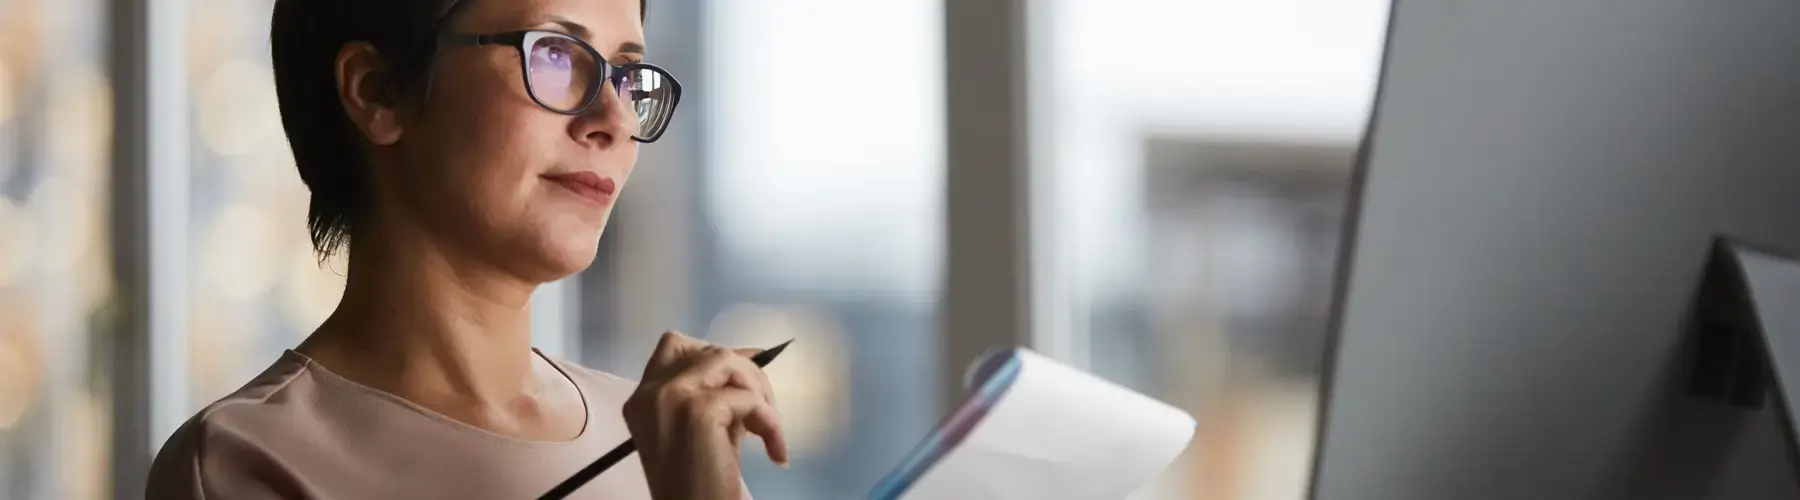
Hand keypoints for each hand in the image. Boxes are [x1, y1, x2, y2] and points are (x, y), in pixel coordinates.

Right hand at [623, 331, 788, 499]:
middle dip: (747, 374)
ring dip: (759, 393)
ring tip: (768, 431)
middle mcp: (649, 393)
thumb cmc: (699, 484)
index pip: (675, 345)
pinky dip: (770, 423)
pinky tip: (774, 450)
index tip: (748, 372)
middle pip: (708, 350)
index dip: (716, 353)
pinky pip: (749, 398)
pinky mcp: (696, 410)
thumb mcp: (704, 430)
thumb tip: (749, 356)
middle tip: (765, 410)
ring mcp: (669, 397)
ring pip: (729, 361)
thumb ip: (716, 394)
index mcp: (642, 399)